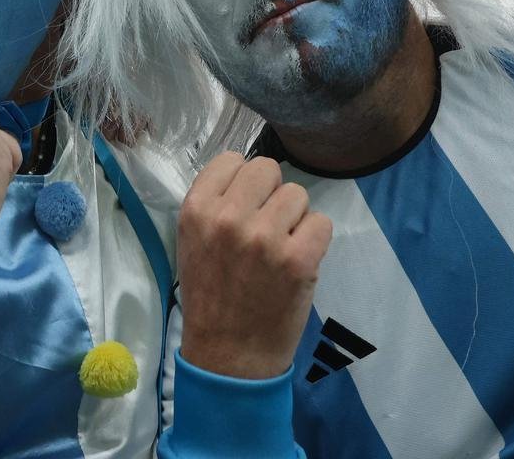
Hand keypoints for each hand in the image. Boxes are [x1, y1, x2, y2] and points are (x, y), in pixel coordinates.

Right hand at [176, 153, 331, 378]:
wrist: (228, 353)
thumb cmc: (210, 295)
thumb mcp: (191, 241)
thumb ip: (215, 204)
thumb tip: (249, 176)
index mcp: (195, 210)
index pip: (231, 160)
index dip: (243, 181)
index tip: (244, 204)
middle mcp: (227, 217)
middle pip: (267, 169)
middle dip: (271, 193)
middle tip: (267, 223)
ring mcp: (264, 237)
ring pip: (297, 194)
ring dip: (294, 217)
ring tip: (281, 245)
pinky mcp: (298, 259)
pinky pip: (321, 222)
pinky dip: (315, 239)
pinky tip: (298, 259)